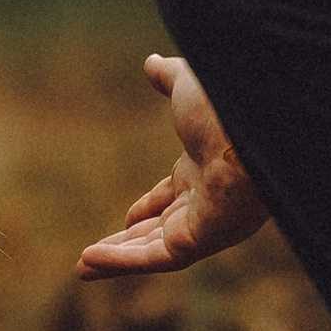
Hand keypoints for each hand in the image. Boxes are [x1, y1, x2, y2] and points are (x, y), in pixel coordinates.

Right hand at [76, 53, 268, 276]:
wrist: (250, 124)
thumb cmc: (226, 104)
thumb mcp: (188, 84)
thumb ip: (168, 77)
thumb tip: (152, 62)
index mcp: (207, 168)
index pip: (173, 198)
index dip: (146, 208)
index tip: (126, 218)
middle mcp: (208, 200)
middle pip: (160, 229)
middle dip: (126, 241)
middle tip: (91, 254)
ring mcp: (206, 223)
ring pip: (154, 250)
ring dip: (117, 260)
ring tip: (81, 268)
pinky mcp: (201, 241)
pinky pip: (155, 258)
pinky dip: (121, 261)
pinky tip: (88, 261)